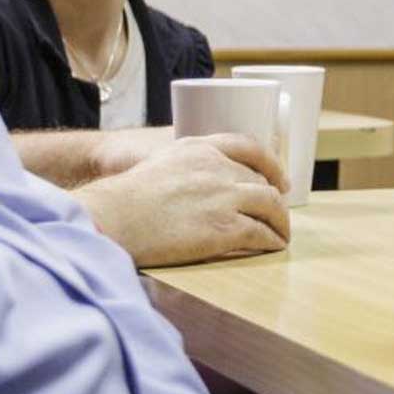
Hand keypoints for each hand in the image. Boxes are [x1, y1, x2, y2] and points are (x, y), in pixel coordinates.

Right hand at [78, 137, 289, 266]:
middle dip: (273, 199)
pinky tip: (273, 246)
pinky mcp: (224, 227)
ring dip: (280, 222)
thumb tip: (199, 187)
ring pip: (270, 205)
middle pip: (261, 180)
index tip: (279, 180)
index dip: (271, 164)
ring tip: (281, 234)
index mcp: (200, 148)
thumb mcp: (159, 163)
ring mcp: (223, 196)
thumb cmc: (122, 199)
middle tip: (277, 214)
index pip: (249, 146)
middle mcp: (217, 167)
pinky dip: (272, 240)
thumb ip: (186, 168)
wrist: (111, 217)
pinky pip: (261, 232)